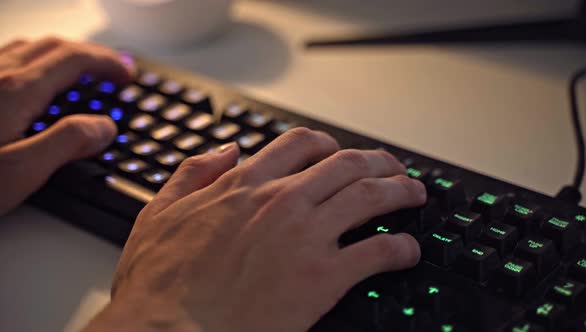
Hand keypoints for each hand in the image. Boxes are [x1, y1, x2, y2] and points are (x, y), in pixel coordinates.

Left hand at [0, 37, 133, 214]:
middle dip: (91, 54)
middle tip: (115, 70)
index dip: (107, 63)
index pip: (74, 60)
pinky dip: (36, 61)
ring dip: (64, 54)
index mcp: (15, 91)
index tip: (127, 76)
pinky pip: (7, 59)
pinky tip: (34, 80)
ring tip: (83, 71)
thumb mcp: (18, 173)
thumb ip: (66, 144)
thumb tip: (103, 127)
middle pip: (54, 47)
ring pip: (29, 49)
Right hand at [85, 129, 426, 331]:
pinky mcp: (323, 277)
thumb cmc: (161, 284)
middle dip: (376, 161)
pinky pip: (376, 252)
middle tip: (392, 169)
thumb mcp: (159, 212)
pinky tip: (407, 250)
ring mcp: (305, 235)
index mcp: (244, 185)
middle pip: (346, 164)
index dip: (328, 145)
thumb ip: (193, 172)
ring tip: (415, 195)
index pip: (300, 144)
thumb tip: (226, 150)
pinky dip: (399, 248)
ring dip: (399, 192)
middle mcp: (281, 201)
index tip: (338, 153)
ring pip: (369, 197)